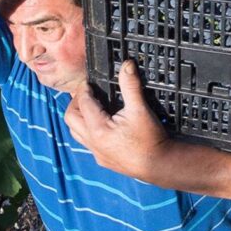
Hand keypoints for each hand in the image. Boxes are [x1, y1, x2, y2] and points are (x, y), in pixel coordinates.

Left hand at [64, 60, 169, 179]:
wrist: (160, 165)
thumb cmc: (151, 138)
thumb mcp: (140, 109)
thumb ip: (131, 85)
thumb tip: (127, 65)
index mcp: (98, 129)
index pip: (83, 103)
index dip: (84, 89)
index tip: (89, 81)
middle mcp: (93, 143)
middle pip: (71, 118)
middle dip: (75, 103)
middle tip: (87, 93)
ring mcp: (97, 153)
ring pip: (76, 132)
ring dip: (79, 117)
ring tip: (91, 106)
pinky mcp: (103, 160)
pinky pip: (86, 142)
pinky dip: (87, 130)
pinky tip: (101, 124)